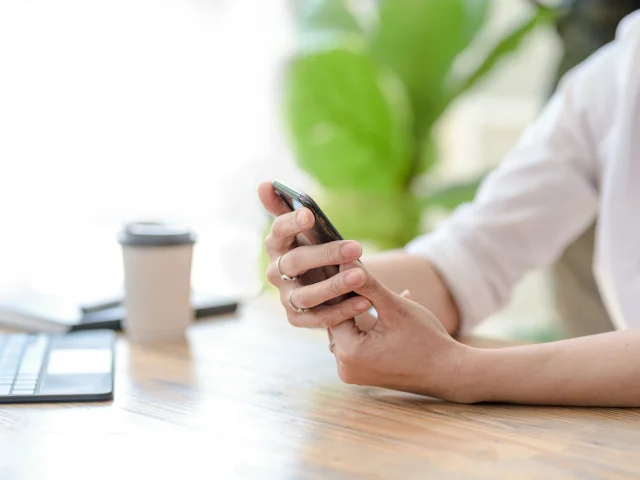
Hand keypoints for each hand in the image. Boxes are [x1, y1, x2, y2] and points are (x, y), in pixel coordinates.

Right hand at [258, 181, 372, 327]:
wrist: (320, 282)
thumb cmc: (311, 247)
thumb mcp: (302, 227)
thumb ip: (283, 205)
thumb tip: (264, 184)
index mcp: (276, 244)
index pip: (279, 231)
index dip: (291, 223)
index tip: (310, 214)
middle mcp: (275, 272)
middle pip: (296, 263)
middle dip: (326, 254)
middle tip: (356, 247)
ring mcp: (285, 297)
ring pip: (306, 295)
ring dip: (334, 286)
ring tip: (361, 276)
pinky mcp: (297, 318)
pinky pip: (319, 318)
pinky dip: (342, 311)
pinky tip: (365, 301)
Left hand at [330, 266, 470, 401]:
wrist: (450, 373)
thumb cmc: (426, 339)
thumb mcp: (396, 307)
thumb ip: (367, 285)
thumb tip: (343, 262)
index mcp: (349, 353)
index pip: (334, 311)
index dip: (340, 289)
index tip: (343, 267)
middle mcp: (345, 368)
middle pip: (338, 322)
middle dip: (348, 299)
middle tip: (350, 273)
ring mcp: (353, 374)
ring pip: (347, 332)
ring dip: (358, 312)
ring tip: (361, 285)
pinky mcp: (362, 375)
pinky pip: (356, 343)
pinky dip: (365, 326)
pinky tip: (381, 308)